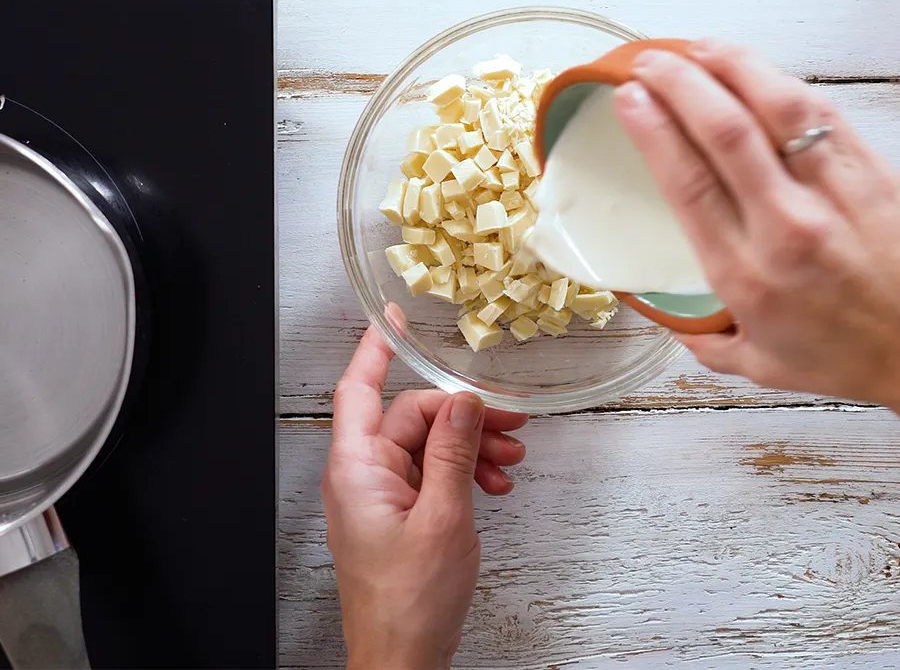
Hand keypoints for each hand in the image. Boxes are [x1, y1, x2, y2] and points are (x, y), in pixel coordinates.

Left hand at [322, 326, 527, 669]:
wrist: (403, 660)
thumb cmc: (409, 602)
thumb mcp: (443, 516)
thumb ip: (453, 451)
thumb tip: (464, 401)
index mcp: (356, 467)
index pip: (358, 389)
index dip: (375, 348)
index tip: (394, 318)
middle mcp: (363, 474)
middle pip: (412, 418)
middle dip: (464, 418)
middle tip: (511, 425)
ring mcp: (381, 494)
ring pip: (429, 446)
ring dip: (472, 448)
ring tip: (511, 464)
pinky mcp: (399, 512)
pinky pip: (432, 474)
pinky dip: (464, 474)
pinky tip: (495, 487)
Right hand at [613, 40, 899, 409]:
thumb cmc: (845, 357)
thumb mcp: (759, 364)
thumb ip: (705, 341)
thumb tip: (669, 315)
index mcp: (746, 273)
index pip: (689, 183)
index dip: (654, 131)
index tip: (628, 99)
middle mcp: (786, 226)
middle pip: (724, 132)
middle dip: (679, 84)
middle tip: (649, 63)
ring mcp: (835, 194)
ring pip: (778, 108)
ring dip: (732, 67)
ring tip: (696, 48)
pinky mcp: (872, 174)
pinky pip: (823, 114)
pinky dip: (782, 83)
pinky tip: (756, 70)